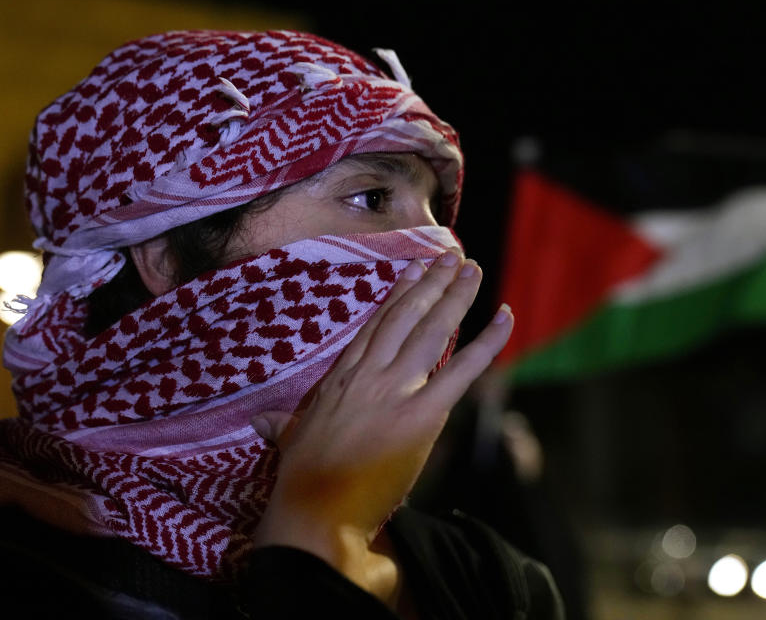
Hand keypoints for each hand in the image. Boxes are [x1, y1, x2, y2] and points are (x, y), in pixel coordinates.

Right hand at [251, 250, 512, 587]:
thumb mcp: (290, 439)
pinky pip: (462, 371)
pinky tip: (505, 317)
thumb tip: (259, 421)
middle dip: (432, 284)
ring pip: (432, 331)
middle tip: (452, 257)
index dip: (400, 295)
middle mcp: (369, 373)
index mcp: (341, 376)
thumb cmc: (302, 479)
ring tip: (472, 268)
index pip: (376, 325)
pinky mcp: (422, 414)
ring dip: (456, 296)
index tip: (415, 269)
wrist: (315, 508)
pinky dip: (488, 343)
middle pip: (406, 317)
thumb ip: (282, 424)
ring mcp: (395, 390)